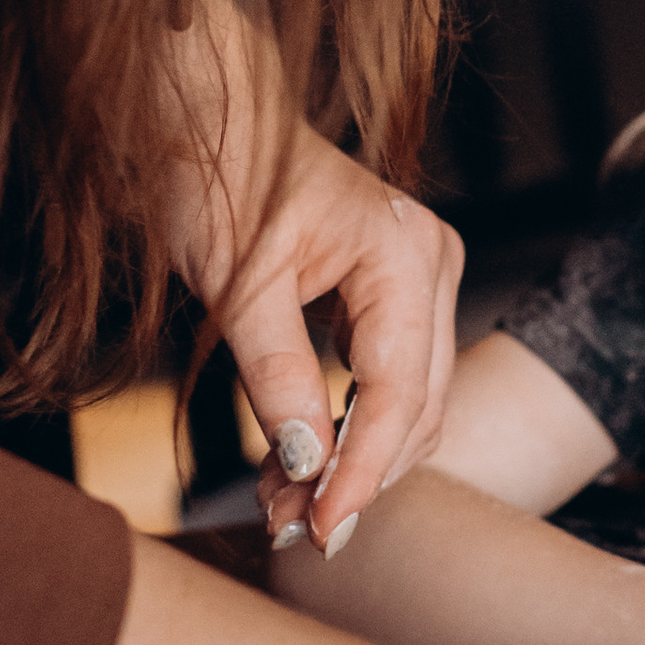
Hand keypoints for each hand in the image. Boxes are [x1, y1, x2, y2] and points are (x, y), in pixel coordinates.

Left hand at [169, 114, 461, 548]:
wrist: (212, 115)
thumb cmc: (220, 175)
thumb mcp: (235, 284)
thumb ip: (277, 376)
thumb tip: (308, 465)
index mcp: (404, 252)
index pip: (399, 392)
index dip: (362, 471)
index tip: (322, 528)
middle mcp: (432, 261)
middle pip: (418, 406)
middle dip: (357, 476)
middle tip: (293, 529)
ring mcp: (423, 275)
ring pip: (410, 401)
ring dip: (353, 460)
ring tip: (286, 504)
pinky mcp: (399, 292)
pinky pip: (391, 378)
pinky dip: (350, 426)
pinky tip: (300, 461)